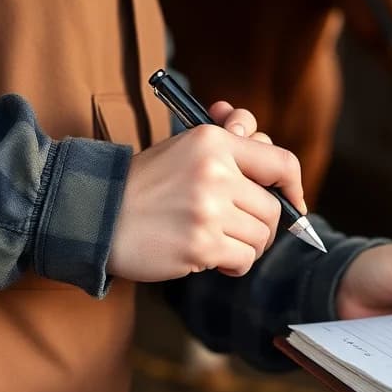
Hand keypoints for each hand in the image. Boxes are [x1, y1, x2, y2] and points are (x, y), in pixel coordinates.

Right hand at [107, 103, 302, 280]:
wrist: (97, 214)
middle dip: (263, 224)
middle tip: (238, 228)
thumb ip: (226, 138)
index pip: (281, 162)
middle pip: (273, 208)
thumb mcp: (184, 147)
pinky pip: (243, 260)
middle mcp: (215, 172)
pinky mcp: (200, 245)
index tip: (292, 202)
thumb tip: (253, 128)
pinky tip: (211, 257)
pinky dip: (234, 264)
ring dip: (246, 245)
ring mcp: (208, 210)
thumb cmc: (144, 183)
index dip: (294, 186)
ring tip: (219, 241)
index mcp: (214, 141)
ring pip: (261, 237)